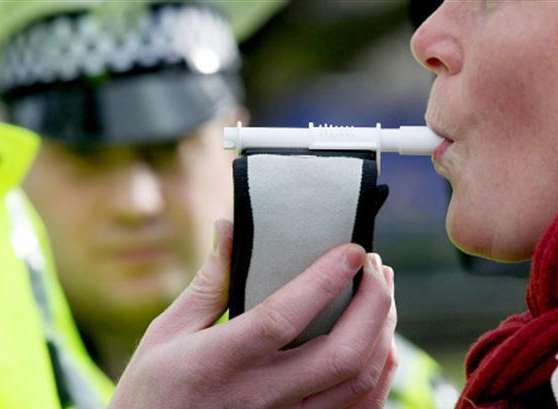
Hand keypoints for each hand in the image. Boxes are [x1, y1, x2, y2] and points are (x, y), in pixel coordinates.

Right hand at [109, 220, 396, 408]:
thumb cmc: (153, 389)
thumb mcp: (167, 332)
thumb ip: (208, 281)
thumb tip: (230, 227)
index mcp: (222, 361)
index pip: (284, 317)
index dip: (325, 280)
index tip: (353, 249)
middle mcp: (261, 395)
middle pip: (341, 354)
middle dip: (373, 303)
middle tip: (374, 264)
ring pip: (358, 382)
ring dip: (382, 332)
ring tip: (382, 291)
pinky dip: (379, 372)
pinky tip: (379, 340)